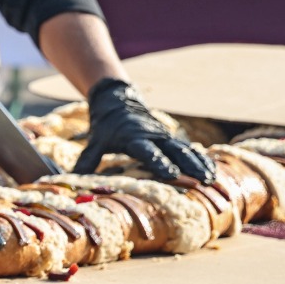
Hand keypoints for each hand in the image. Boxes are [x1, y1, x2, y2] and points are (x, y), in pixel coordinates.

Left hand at [77, 78, 214, 182]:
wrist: (118, 103)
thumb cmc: (106, 128)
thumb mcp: (96, 141)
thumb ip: (87, 161)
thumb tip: (71, 179)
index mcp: (134, 138)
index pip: (148, 151)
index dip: (159, 162)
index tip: (171, 174)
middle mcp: (153, 136)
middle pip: (174, 151)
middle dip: (189, 165)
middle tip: (203, 180)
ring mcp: (165, 137)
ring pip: (186, 150)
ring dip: (199, 164)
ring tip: (212, 179)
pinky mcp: (171, 138)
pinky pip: (189, 149)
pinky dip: (201, 159)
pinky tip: (213, 171)